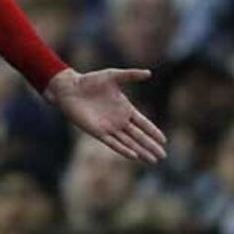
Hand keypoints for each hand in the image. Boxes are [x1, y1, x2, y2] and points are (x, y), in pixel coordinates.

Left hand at [44, 68, 166, 163]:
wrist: (69, 88)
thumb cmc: (89, 80)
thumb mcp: (112, 76)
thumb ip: (130, 75)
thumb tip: (149, 73)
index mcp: (125, 108)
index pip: (144, 123)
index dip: (153, 132)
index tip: (164, 141)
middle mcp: (118, 120)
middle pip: (139, 136)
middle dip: (151, 146)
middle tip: (163, 156)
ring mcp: (108, 127)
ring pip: (128, 142)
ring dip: (141, 151)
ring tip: (153, 160)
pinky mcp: (97, 131)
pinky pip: (113, 143)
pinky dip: (123, 149)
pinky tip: (134, 155)